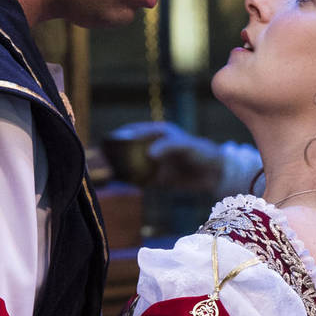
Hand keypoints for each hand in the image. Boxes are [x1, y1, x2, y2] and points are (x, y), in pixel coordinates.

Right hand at [105, 121, 222, 192]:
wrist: (214, 173)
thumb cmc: (201, 152)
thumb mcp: (186, 146)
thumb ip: (168, 147)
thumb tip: (149, 153)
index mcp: (157, 133)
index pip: (133, 132)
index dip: (120, 135)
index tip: (108, 140)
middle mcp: (152, 147)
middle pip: (128, 149)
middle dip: (115, 153)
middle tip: (101, 158)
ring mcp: (153, 163)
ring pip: (131, 165)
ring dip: (119, 168)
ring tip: (105, 172)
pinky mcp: (156, 179)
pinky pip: (139, 180)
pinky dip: (130, 181)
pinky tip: (121, 183)